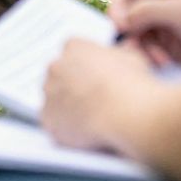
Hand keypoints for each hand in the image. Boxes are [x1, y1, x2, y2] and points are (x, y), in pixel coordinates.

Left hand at [40, 37, 155, 148]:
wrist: (124, 113)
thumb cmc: (130, 84)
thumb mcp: (131, 57)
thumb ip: (119, 53)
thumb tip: (122, 53)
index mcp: (74, 47)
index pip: (71, 52)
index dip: (84, 66)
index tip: (94, 77)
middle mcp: (55, 67)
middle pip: (58, 75)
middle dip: (71, 85)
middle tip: (92, 99)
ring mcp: (50, 93)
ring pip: (54, 99)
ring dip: (66, 106)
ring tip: (91, 118)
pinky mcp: (49, 119)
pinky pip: (53, 123)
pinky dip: (65, 128)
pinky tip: (84, 132)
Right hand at [107, 0, 180, 72]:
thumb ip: (149, 9)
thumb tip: (122, 19)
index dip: (118, 4)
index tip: (118, 24)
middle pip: (127, 12)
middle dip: (129, 30)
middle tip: (133, 47)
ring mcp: (163, 21)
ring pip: (134, 33)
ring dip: (141, 47)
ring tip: (157, 59)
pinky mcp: (167, 42)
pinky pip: (145, 48)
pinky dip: (149, 56)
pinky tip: (163, 63)